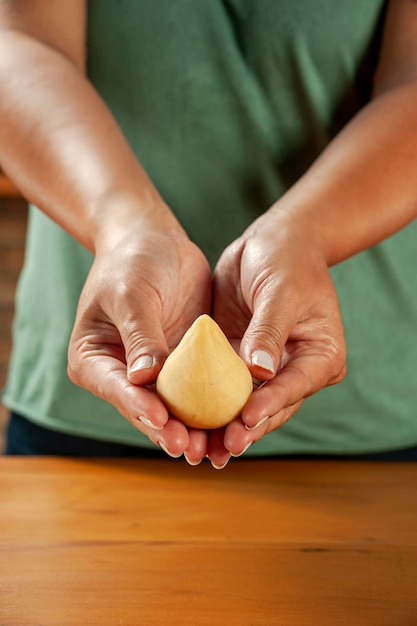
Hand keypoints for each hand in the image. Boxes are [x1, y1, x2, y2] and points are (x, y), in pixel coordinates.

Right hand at [67, 219, 211, 457]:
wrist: (155, 240)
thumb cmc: (133, 261)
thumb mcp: (131, 293)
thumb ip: (139, 335)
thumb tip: (143, 379)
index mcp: (94, 359)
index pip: (116, 388)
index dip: (138, 407)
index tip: (162, 419)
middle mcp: (120, 374)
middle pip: (143, 409)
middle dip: (165, 431)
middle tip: (188, 449)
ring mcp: (151, 374)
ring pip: (170, 410)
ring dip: (188, 430)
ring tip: (208, 450)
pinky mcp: (180, 367)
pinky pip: (194, 393)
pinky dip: (207, 409)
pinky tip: (226, 425)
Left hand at [210, 208, 346, 463]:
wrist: (273, 242)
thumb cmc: (287, 259)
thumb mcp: (281, 291)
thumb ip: (269, 331)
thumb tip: (259, 371)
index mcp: (321, 356)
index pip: (294, 386)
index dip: (268, 405)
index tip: (244, 419)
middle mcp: (297, 370)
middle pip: (272, 408)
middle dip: (246, 428)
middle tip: (222, 448)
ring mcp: (269, 370)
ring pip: (248, 407)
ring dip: (227, 428)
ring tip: (204, 451)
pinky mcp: (241, 363)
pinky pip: (226, 390)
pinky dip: (211, 407)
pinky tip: (191, 425)